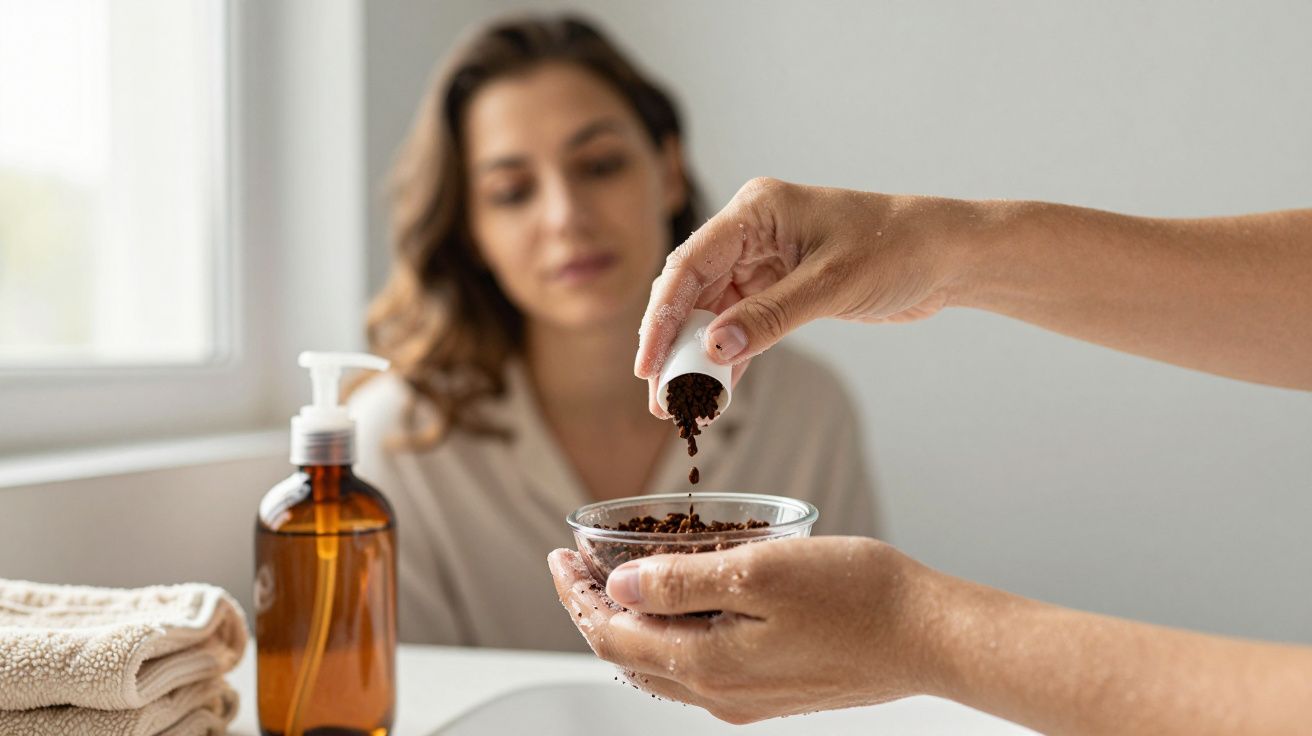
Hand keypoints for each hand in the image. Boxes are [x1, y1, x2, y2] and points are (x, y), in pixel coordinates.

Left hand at [547, 537, 943, 723]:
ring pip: (659, 666)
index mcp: (707, 665)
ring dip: (628, 626)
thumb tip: (617, 587)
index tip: (558, 555)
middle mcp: (719, 693)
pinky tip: (678, 608)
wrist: (928, 637)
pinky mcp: (771, 690)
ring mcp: (745, 697)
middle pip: (627, 655)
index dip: (575, 595)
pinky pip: (695, 669)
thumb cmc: (856, 596)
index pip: (611, 635)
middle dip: (592, 611)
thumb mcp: (759, 571)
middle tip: (575, 567)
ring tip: (614, 582)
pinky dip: (667, 637)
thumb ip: (681, 583)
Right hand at [637, 177, 979, 417]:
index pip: (690, 263)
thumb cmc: (898, 248)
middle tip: (658, 395)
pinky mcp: (780, 289)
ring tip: (680, 406)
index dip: (662, 315)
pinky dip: (730, 359)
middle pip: (692, 290)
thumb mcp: (831, 285)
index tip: (648, 362)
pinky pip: (741, 326)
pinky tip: (716, 394)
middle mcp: (751, 233)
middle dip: (672, 343)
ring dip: (697, 358)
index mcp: (755, 211)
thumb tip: (713, 352)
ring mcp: (763, 261)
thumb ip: (769, 317)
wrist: (947, 255)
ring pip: (713, 314)